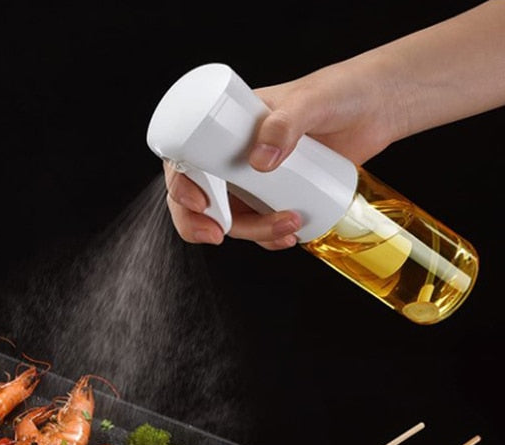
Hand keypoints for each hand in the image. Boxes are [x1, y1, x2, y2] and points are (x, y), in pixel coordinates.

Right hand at [163, 59, 396, 249]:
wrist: (378, 109)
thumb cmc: (340, 92)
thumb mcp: (310, 101)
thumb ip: (285, 124)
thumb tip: (259, 161)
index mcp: (227, 128)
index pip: (186, 159)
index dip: (181, 186)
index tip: (200, 203)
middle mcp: (233, 157)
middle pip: (198, 199)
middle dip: (201, 224)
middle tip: (218, 236)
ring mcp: (253, 182)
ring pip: (231, 220)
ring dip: (252, 232)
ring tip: (288, 225)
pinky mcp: (276, 200)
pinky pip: (259, 228)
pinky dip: (269, 239)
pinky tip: (290, 235)